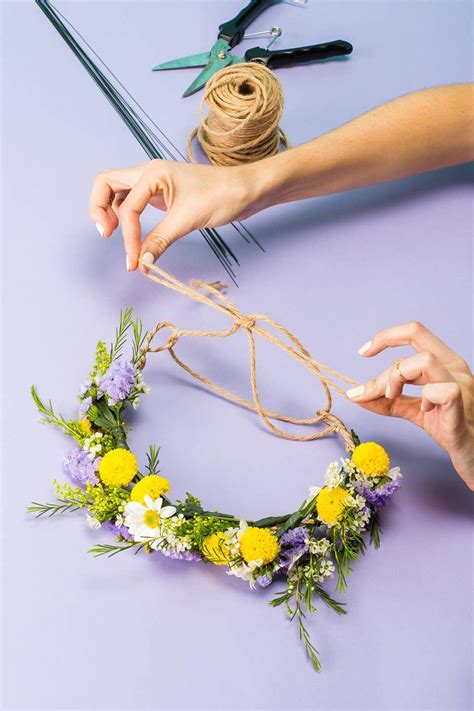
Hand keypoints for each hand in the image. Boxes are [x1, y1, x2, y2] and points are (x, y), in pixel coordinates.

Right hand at [89, 160, 259, 272]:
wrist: (246, 190)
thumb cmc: (221, 196)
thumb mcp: (188, 221)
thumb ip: (160, 241)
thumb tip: (141, 264)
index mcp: (152, 173)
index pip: (127, 208)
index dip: (128, 237)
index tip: (135, 262)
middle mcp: (149, 173)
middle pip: (106, 183)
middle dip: (99, 208)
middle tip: (106, 234)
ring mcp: (154, 183)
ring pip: (118, 193)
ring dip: (111, 213)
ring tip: (115, 236)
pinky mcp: (162, 195)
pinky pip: (134, 203)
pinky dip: (129, 218)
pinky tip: (136, 236)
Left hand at [346, 321, 473, 488]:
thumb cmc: (449, 428)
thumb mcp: (412, 410)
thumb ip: (386, 401)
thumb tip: (355, 395)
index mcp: (444, 362)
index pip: (414, 332)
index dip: (385, 336)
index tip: (364, 352)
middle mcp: (454, 367)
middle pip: (415, 339)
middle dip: (386, 367)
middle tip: (376, 393)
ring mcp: (461, 385)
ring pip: (426, 361)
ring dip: (398, 377)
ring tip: (394, 398)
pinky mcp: (461, 409)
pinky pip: (443, 391)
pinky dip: (425, 398)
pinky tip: (425, 411)